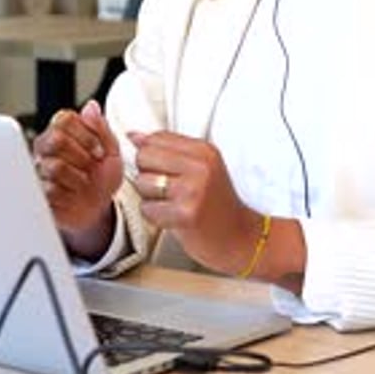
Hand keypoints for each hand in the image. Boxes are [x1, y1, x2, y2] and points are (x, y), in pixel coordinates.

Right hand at [32, 99, 122, 257]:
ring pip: (54, 166)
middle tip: (91, 166)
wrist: (98, 208)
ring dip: (78, 177)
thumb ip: (101, 127)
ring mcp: (40, 170)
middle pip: (56, 139)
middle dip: (82, 156)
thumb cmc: (102, 176)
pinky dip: (68, 194)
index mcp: (62, 132)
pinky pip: (49, 190)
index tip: (100, 150)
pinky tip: (72, 195)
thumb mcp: (111, 150)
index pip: (65, 119)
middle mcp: (46, 148)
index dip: (86, 135)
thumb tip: (91, 106)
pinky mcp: (37, 193)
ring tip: (82, 182)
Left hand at [131, 130, 258, 274]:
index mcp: (204, 150)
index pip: (156, 137)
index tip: (161, 168)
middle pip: (145, 156)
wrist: (240, 237)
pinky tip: (171, 217)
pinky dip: (154, 216)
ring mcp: (193, 189)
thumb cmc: (217, 204)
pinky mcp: (186, 214)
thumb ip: (169, 150)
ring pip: (143, 183)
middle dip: (147, 174)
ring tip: (170, 203)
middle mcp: (200, 166)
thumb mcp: (201, 168)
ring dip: (150, 197)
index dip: (150, 154)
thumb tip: (134, 136)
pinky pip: (148, 208)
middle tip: (166, 188)